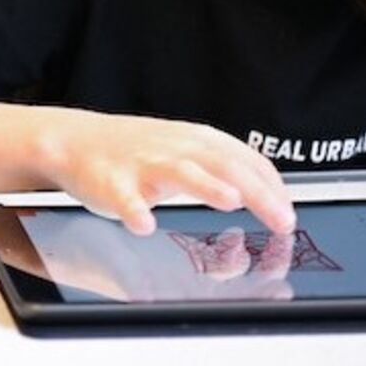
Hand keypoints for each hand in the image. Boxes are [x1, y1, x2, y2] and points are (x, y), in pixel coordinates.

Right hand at [36, 109, 294, 236]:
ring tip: (230, 201)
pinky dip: (135, 209)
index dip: (273, 187)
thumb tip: (271, 196)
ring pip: (180, 172)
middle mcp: (177, 149)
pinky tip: (145, 224)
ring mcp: (145, 164)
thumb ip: (224, 169)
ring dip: (206, 186)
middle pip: (224, 166)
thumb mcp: (187, 151)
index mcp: (199, 141)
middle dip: (257, 194)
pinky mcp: (112, 182)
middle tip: (282, 222)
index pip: (247, 160)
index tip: (289, 215)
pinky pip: (124, 196)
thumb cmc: (138, 153)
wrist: (76, 141)